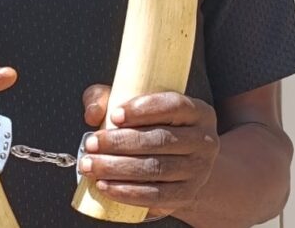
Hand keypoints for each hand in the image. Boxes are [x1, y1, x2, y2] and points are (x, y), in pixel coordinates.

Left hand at [80, 85, 219, 213]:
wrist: (179, 164)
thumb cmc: (150, 127)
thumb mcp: (133, 106)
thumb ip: (107, 98)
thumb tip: (93, 113)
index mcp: (197, 111)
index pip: (173, 105)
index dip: (143, 110)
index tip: (114, 115)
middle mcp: (204, 140)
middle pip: (160, 139)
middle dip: (120, 142)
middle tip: (90, 143)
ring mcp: (198, 170)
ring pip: (156, 168)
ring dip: (117, 168)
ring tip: (90, 165)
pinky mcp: (186, 195)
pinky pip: (156, 196)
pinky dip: (127, 192)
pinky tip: (105, 185)